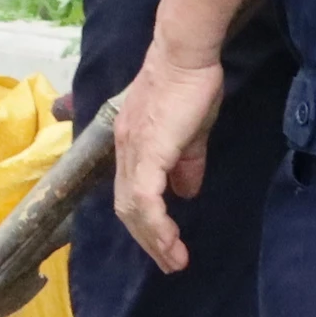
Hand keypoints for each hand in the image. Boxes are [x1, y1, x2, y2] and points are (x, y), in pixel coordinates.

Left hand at [107, 51, 223, 274]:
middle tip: (169, 262)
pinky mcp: (148, 152)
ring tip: (174, 260)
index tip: (166, 243)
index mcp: (132, 144)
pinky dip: (156, 225)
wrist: (185, 54)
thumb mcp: (190, 132)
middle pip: (127, 208)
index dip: (145, 221)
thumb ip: (186, 163)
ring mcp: (133, 151)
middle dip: (148, 240)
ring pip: (133, 209)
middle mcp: (125, 150)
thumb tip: (186, 193)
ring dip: (154, 240)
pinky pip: (146, 199)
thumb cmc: (190, 85)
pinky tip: (170, 242)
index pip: (131, 192)